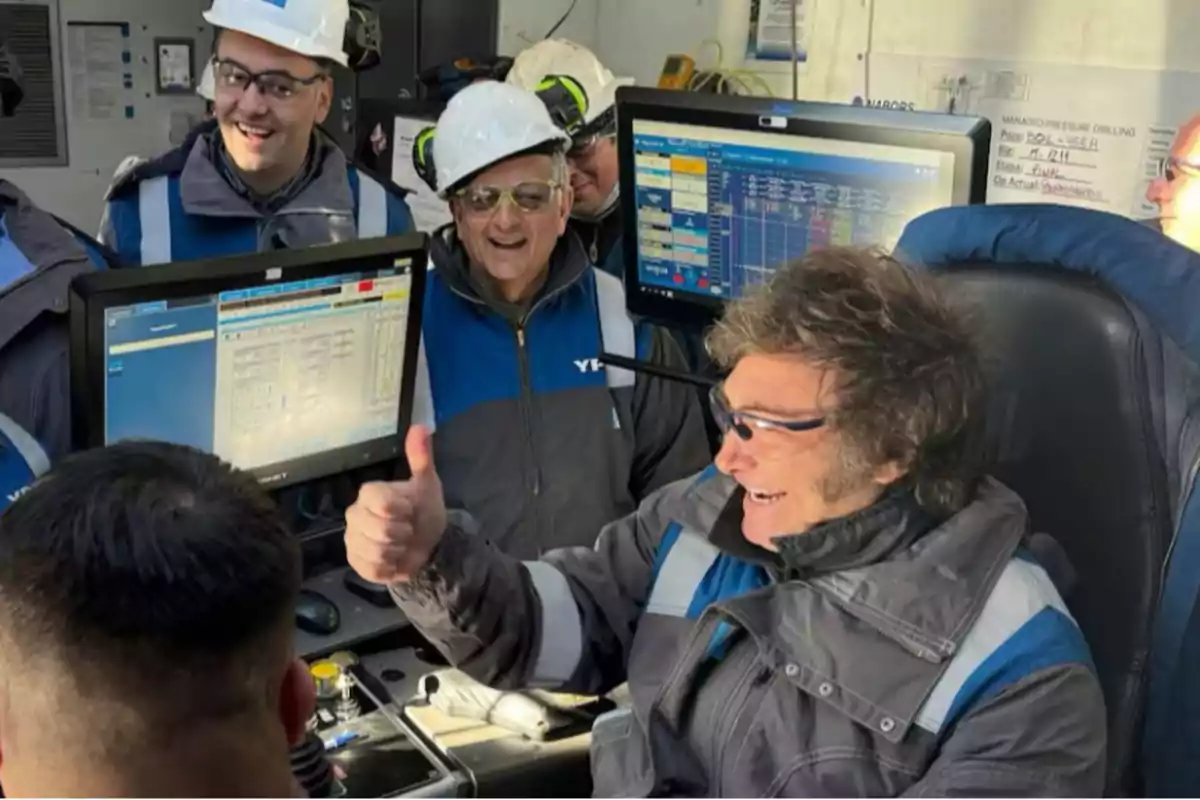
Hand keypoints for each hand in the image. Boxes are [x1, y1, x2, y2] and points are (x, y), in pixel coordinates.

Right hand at [345, 425, 447, 583]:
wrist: (427, 544)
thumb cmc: (423, 511)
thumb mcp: (427, 484)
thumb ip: (421, 457)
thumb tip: (421, 426)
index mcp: (369, 493)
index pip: (379, 500)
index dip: (400, 509)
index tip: (410, 510)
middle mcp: (354, 514)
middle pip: (379, 529)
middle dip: (402, 533)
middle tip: (407, 529)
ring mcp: (352, 539)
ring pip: (376, 551)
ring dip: (398, 551)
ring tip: (401, 544)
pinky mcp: (354, 562)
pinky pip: (372, 569)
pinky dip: (390, 568)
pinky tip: (394, 559)